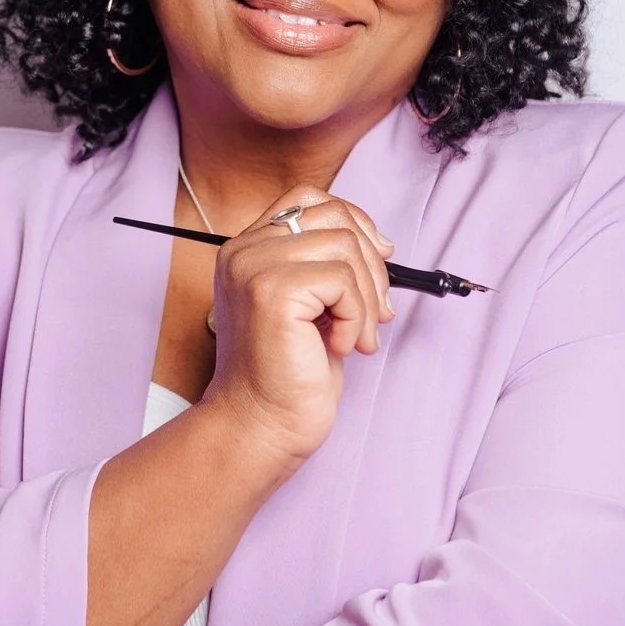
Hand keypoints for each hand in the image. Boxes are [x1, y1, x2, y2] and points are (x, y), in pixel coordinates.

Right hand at [197, 185, 396, 464]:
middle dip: (372, 264)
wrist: (260, 427)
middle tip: (375, 312)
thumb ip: (326, 265)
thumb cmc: (287, 376)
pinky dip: (356, 317)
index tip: (376, 259)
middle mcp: (243, 251)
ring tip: (356, 337)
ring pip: (345, 246)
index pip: (308, 198)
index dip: (353, 221)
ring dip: (368, 298)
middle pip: (334, 215)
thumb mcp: (309, 306)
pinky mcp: (272, 292)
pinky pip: (342, 280)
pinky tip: (341, 347)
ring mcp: (254, 268)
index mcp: (247, 249)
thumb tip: (381, 241)